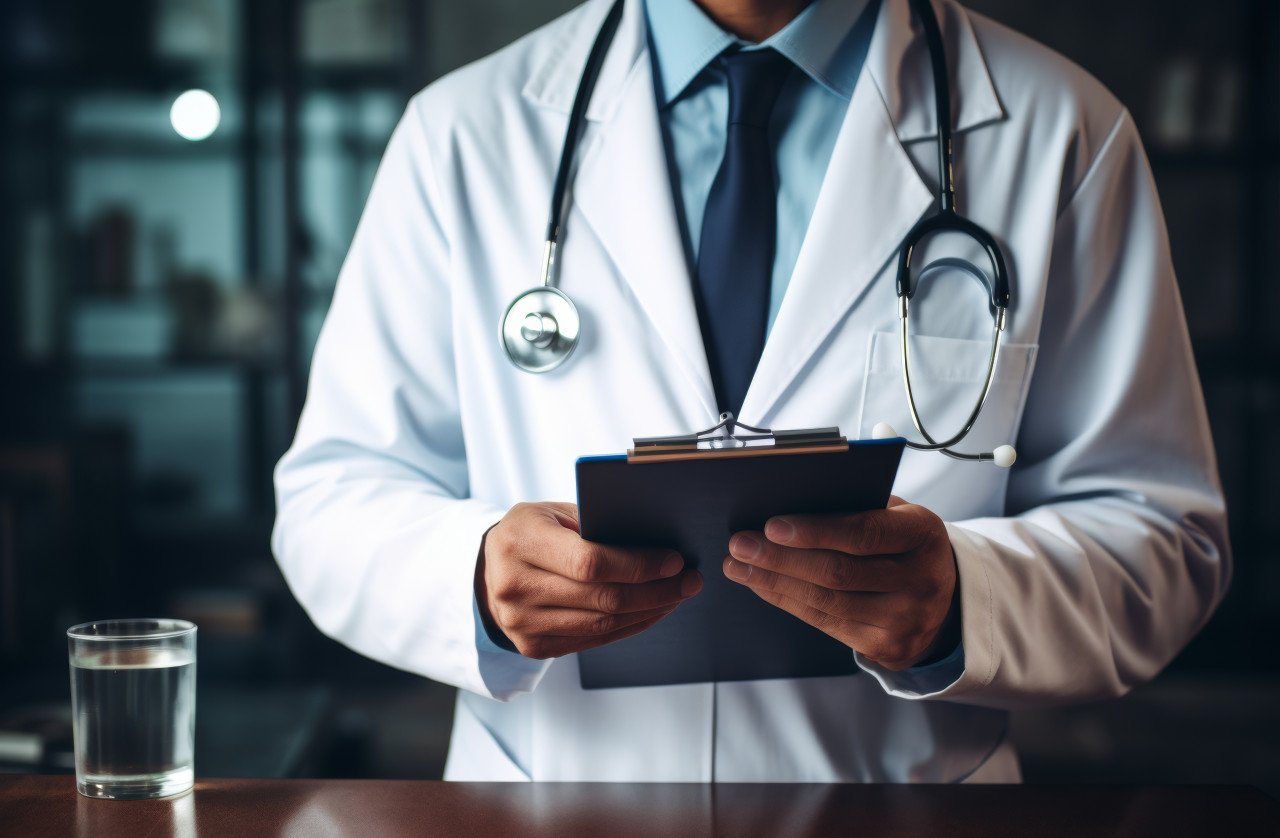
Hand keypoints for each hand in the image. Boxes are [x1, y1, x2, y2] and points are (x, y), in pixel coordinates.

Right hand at [478, 502, 702, 658]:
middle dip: (656, 590)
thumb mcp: (550, 513)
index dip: (638, 565)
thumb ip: (593, 523)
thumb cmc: (529, 533)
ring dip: (650, 611)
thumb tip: (655, 541)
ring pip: (602, 625)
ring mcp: (522, 624)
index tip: (674, 560)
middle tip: (690, 580)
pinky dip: (630, 626)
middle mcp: (515, 586)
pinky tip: (653, 611)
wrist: (486, 573)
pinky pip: (594, 640)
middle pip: (602, 598)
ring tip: (678, 595)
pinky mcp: (534, 648)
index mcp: (519, 542)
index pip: (589, 562)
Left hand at [723, 497, 957, 670]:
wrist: (946, 600)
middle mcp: (921, 580)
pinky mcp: (888, 647)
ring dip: (774, 582)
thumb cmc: (903, 543)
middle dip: (781, 558)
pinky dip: (787, 601)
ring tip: (738, 565)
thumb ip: (854, 508)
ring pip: (827, 602)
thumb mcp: (895, 516)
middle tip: (739, 544)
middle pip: (839, 572)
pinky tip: (762, 585)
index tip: (770, 526)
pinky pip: (826, 624)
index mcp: (923, 534)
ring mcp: (906, 619)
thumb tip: (786, 504)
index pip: (864, 533)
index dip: (815, 531)